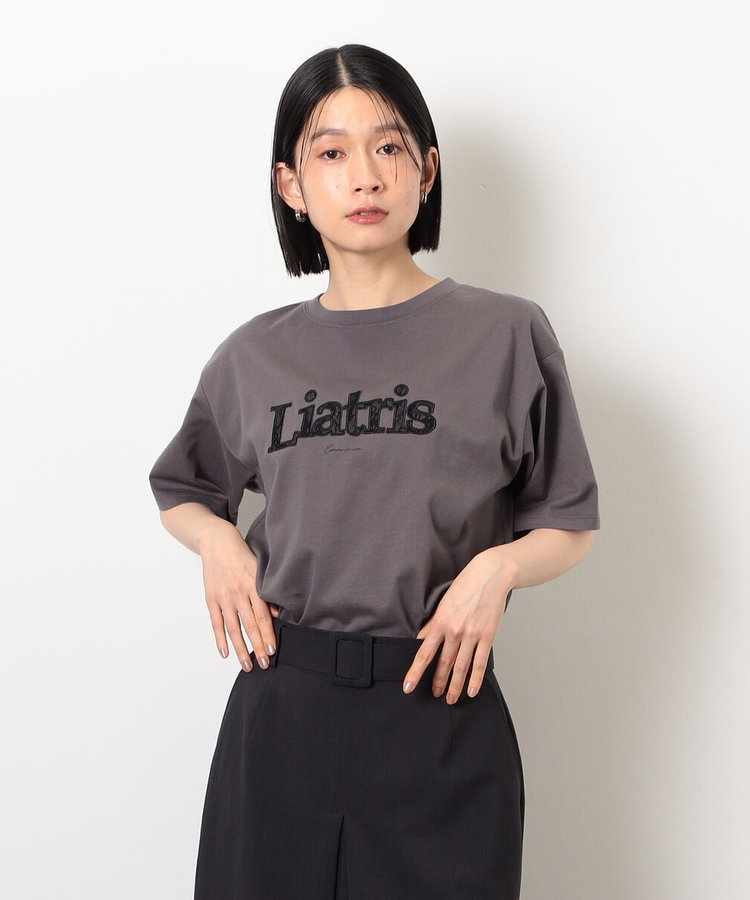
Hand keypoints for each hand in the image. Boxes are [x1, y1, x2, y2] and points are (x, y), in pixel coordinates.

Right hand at [196, 518, 279, 671]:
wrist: (217, 541)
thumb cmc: (242, 555)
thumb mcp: (260, 568)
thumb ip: (267, 591)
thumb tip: (277, 613)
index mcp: (253, 585)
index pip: (262, 615)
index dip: (267, 634)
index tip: (273, 650)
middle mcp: (238, 592)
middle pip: (249, 625)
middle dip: (257, 646)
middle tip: (264, 664)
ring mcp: (223, 596)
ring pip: (232, 628)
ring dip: (240, 648)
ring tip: (247, 665)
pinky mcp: (211, 598)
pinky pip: (216, 622)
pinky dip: (220, 639)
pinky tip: (225, 653)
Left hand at [402, 549, 516, 702]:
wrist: (490, 575)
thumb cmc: (465, 586)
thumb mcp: (443, 603)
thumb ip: (432, 624)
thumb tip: (420, 639)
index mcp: (440, 621)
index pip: (424, 652)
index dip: (415, 671)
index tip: (408, 686)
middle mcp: (455, 630)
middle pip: (443, 663)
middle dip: (438, 682)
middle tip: (434, 695)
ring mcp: (472, 634)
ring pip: (461, 666)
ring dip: (455, 685)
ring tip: (450, 698)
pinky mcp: (488, 636)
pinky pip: (480, 662)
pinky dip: (476, 679)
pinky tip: (471, 690)